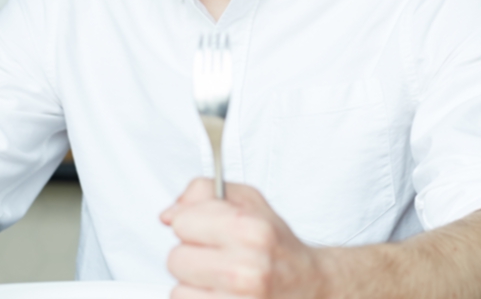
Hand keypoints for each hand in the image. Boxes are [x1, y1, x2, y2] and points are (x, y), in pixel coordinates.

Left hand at [161, 178, 328, 298]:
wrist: (311, 286)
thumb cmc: (278, 247)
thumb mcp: (250, 203)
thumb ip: (205, 192)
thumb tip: (169, 214)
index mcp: (250, 230)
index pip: (181, 222)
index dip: (192, 224)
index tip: (209, 231)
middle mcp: (245, 268)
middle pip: (175, 259)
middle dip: (192, 257)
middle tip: (218, 258)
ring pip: (178, 290)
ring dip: (195, 286)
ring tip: (222, 281)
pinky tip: (222, 296)